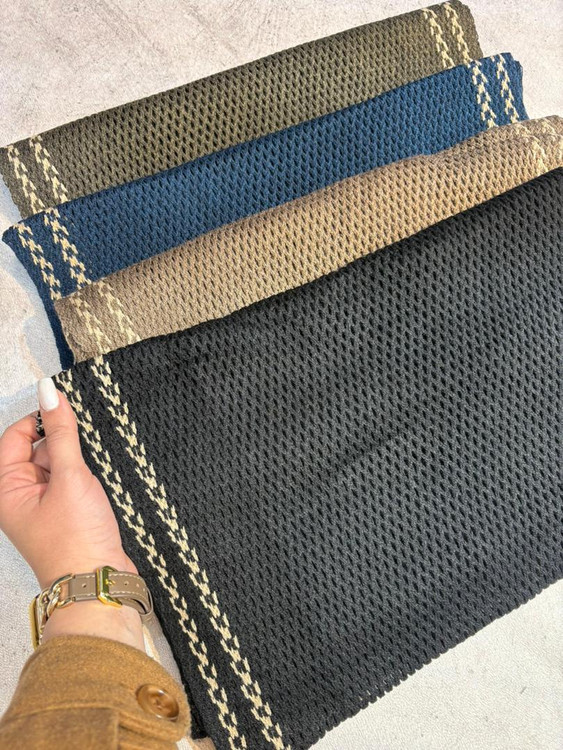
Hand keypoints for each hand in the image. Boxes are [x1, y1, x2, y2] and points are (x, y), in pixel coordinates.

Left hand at [0, 378, 143, 648]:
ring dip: (74, 459)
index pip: (16, 436)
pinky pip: (69, 480)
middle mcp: (19, 496)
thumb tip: (49, 391)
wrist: (97, 583)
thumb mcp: (69, 477)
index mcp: (6, 488)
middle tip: (84, 445)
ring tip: (91, 469)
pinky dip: (82, 474)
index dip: (40, 419)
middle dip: (60, 441)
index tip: (68, 410)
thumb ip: (61, 432)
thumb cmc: (76, 537)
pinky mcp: (64, 512)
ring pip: (55, 463)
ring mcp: (42, 505)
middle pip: (35, 448)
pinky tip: (98, 478)